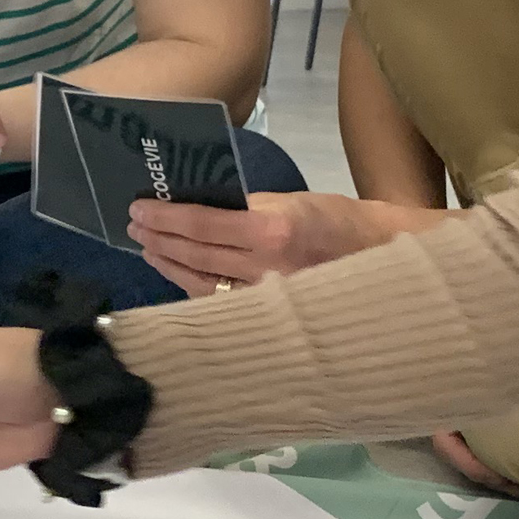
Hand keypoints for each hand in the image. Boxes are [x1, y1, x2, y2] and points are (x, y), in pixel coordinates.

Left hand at [128, 191, 398, 295]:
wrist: (383, 259)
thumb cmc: (339, 221)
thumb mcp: (293, 200)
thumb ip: (248, 207)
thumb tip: (200, 209)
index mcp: (272, 231)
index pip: (203, 224)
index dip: (165, 217)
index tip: (139, 209)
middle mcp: (266, 269)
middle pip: (197, 255)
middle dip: (160, 240)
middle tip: (135, 228)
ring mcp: (268, 299)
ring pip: (202, 284)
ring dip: (170, 265)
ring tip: (148, 249)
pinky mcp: (271, 318)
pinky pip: (221, 303)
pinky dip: (194, 287)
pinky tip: (179, 274)